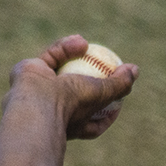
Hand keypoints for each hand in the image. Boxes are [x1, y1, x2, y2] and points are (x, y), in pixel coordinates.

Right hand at [7, 35, 138, 139]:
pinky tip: (79, 41)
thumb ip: (120, 84)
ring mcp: (41, 92)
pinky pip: (50, 57)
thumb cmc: (72, 103)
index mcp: (74, 125)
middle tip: (102, 64)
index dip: (107, 109)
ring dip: (76, 56)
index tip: (120, 98)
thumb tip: (135, 70)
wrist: (36, 101)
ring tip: (87, 45)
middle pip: (76, 92)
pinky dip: (64, 48)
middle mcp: (56, 109)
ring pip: (61, 70)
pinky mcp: (29, 72)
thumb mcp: (102, 94)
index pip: (94, 122)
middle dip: (87, 77)